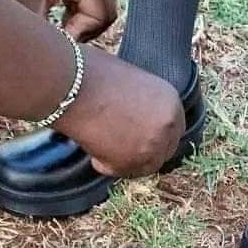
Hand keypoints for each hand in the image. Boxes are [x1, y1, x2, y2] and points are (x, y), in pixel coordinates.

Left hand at [0, 0, 116, 39]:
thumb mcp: (24, 8)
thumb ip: (49, 37)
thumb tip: (63, 66)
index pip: (102, 15)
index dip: (82, 34)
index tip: (59, 41)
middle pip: (107, 9)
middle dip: (87, 29)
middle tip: (64, 39)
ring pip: (99, 0)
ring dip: (83, 18)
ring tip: (59, 27)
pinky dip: (77, 6)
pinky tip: (56, 13)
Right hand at [57, 48, 185, 176]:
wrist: (72, 85)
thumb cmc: (93, 75)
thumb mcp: (132, 82)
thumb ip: (144, 103)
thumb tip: (137, 118)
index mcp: (171, 101)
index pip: (175, 129)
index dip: (157, 135)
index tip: (142, 138)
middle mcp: (167, 125)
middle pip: (164, 151)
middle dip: (145, 151)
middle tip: (123, 149)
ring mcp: (152, 146)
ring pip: (145, 166)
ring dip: (127, 161)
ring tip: (104, 149)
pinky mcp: (131, 162)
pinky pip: (121, 172)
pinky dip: (106, 165)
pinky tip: (93, 153)